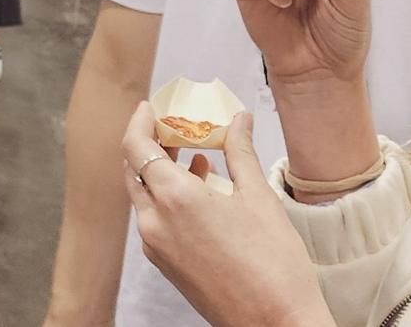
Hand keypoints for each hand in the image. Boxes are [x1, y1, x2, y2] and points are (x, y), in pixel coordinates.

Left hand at [122, 105, 332, 326]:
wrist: (275, 323)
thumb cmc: (273, 265)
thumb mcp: (259, 197)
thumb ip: (240, 151)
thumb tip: (238, 120)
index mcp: (174, 200)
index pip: (135, 147)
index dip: (140, 121)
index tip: (151, 105)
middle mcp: (155, 223)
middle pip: (134, 169)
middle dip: (150, 142)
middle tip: (173, 125)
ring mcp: (157, 248)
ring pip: (143, 195)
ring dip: (160, 170)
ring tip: (193, 153)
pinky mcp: (166, 265)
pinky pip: (154, 219)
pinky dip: (167, 196)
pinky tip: (200, 188)